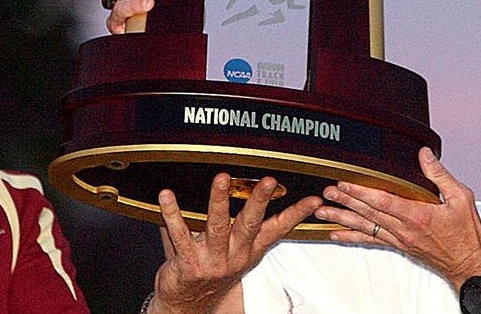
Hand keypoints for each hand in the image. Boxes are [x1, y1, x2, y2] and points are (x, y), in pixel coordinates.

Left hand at [148, 173, 321, 313]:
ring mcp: (211, 260)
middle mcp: (233, 255)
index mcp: (248, 250)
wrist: (186, 306)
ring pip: (217, 226)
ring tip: (222, 179)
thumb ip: (234, 220)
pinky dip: (172, 213)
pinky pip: (179, 235)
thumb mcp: (230, 250)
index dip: (295, 214)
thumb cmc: (207, 271)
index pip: (277, 229)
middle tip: (268, 182)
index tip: (312, 200)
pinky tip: (167, 196)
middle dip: (259, 201)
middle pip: (249, 224)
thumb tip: (238, 182)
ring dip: (219, 201)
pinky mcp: (188, 263)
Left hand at [315, 147, 480, 287]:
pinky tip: (337, 234)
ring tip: (323, 211)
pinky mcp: (398, 245)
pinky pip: (371, 240)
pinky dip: (351, 237)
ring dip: (342, 218)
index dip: (361, 192)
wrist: (469, 264)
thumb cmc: (467, 235)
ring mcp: (399, 239)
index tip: (345, 183)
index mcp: (418, 215)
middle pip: (368, 213)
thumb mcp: (461, 198)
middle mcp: (404, 229)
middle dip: (345, 201)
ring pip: (365, 226)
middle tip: (327, 192)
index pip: (383, 201)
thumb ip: (439, 175)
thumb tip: (424, 155)